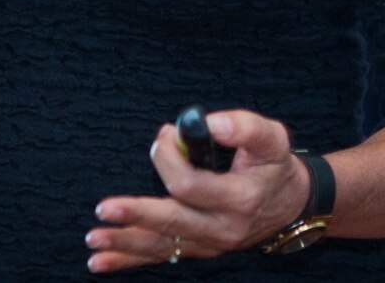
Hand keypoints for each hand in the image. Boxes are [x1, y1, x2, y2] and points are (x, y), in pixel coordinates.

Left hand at [86, 110, 309, 270]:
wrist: (289, 205)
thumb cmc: (274, 166)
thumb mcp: (272, 140)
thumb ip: (245, 127)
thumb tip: (209, 122)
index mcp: (239, 199)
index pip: (192, 186)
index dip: (169, 159)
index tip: (162, 136)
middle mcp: (222, 228)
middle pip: (172, 223)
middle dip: (136, 215)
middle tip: (103, 209)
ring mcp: (209, 244)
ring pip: (162, 246)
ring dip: (124, 243)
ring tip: (94, 239)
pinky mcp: (197, 249)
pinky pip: (161, 256)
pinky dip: (128, 260)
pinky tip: (100, 262)